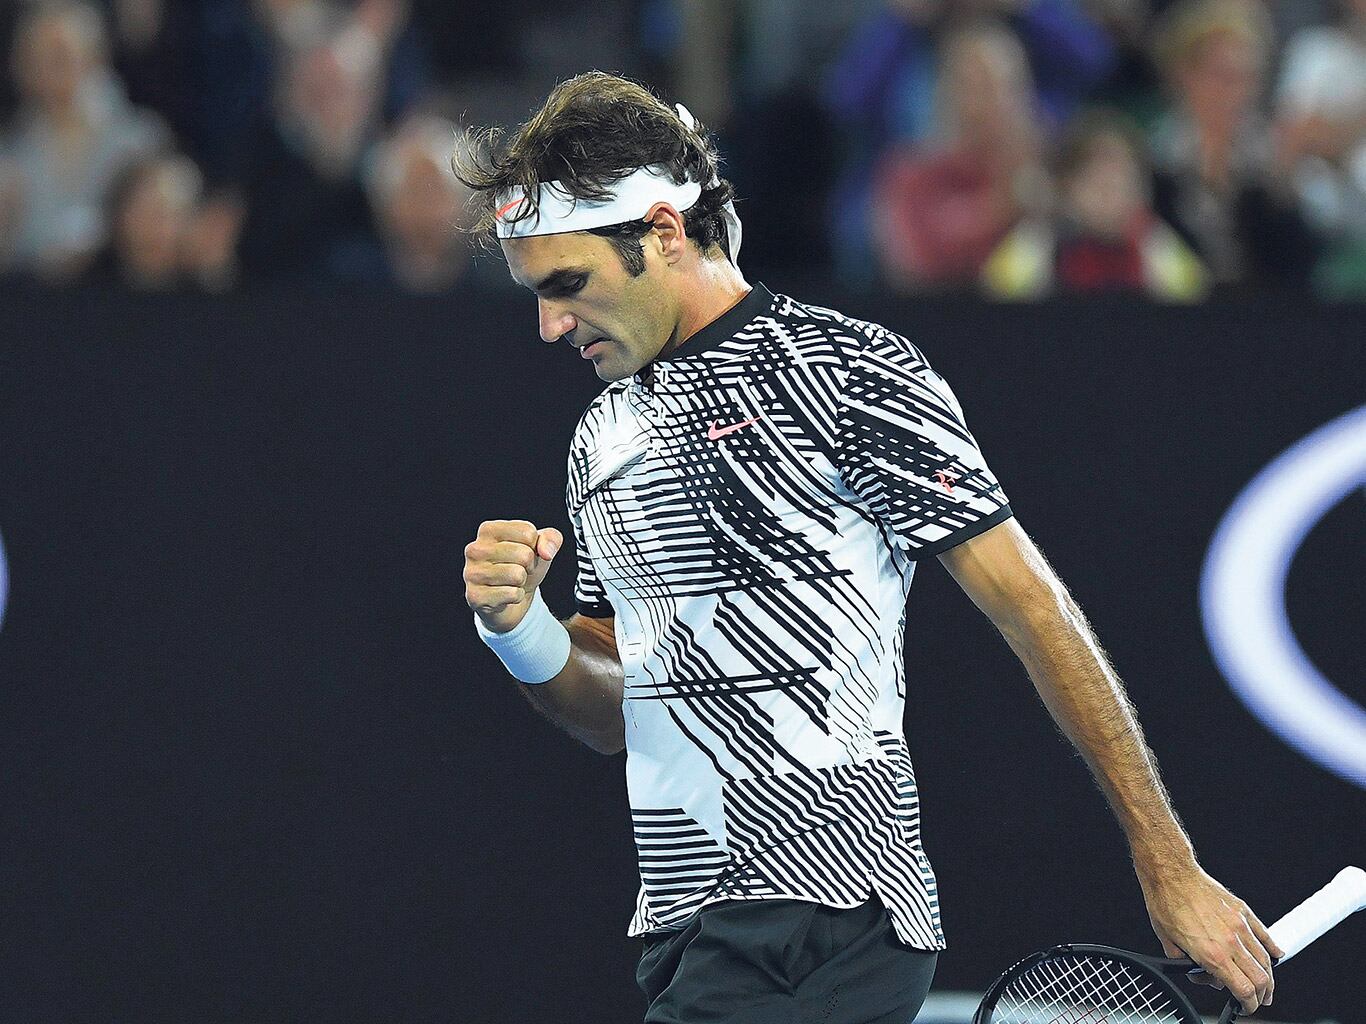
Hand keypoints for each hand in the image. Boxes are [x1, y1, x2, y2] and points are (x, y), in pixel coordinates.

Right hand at [464, 520, 562, 632]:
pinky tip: (505, 595)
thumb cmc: (520, 567)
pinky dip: (516, 597)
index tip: (524, 553)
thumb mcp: (539, 547)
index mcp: (488, 530)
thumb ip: (551, 538)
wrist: (509, 599)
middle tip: (518, 570)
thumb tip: (546, 551)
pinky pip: (512, 594)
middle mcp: (475, 549)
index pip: (527, 532)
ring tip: (511, 581)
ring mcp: (472, 573)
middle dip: (529, 566)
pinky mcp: (475, 596)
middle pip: (524, 554)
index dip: (534, 546)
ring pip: (517, 575)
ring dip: (521, 582)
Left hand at [1139, 862, 1282, 1014]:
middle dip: (1261, 995)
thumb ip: (1187, 964)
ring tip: (1265, 985)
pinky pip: (1265, 935)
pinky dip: (1273, 949)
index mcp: (1212, 955)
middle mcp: (1230, 943)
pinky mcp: (1243, 911)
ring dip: (1269, 977)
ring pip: (1266, 960)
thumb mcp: (1168, 944)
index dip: (1247, 1005)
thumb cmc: (1165, 904)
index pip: (1242, 990)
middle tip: (1257, 1000)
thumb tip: (1200, 972)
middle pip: (1261, 979)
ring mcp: (1240, 926)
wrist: (1171, 874)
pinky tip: (1276, 956)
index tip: (1245, 1007)